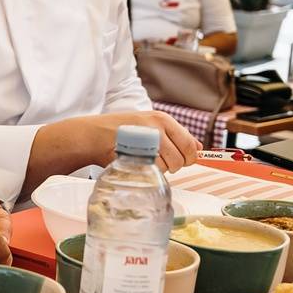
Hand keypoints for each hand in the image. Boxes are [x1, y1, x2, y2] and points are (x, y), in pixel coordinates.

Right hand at [54, 111, 199, 173]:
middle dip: (173, 166)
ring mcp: (147, 139)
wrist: (93, 134)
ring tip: (144, 161)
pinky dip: (148, 172)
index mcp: (164, 119)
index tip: (179, 161)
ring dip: (159, 169)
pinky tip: (137, 164)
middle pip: (182, 159)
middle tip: (157, 162)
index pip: (191, 145)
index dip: (188, 158)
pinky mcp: (137, 152)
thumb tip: (199, 148)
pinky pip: (154, 170)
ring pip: (169, 167)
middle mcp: (158, 127)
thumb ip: (176, 136)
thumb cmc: (121, 131)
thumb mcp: (150, 126)